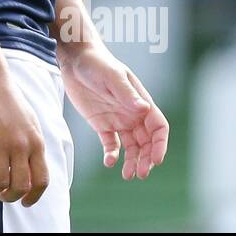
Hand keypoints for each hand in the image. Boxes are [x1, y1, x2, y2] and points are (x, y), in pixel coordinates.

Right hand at [0, 68, 49, 205]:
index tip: (24, 202)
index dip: (33, 197)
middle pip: (20, 186)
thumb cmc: (7, 101)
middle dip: (10, 197)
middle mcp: (20, 144)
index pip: (41, 180)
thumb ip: (31, 146)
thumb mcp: (29, 123)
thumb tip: (29, 172)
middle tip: (2, 195)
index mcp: (35, 141)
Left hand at [58, 44, 168, 179]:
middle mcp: (132, 113)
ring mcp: (118, 119)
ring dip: (132, 161)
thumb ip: (127, 94)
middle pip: (147, 142)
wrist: (75, 60)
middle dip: (147, 159)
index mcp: (141, 102)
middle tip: (140, 173)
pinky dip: (112, 154)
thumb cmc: (97, 63)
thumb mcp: (112, 77)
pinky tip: (109, 162)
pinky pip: (111, 144)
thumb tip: (144, 109)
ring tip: (127, 175)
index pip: (158, 127)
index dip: (160, 145)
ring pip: (131, 146)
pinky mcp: (102, 124)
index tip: (156, 160)